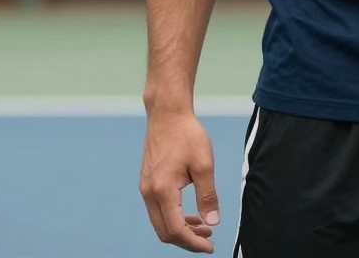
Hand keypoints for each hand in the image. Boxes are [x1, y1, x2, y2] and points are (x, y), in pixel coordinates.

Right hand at [139, 110, 220, 252]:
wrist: (168, 113)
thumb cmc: (187, 134)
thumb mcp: (203, 164)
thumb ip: (207, 195)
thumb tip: (212, 222)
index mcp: (162, 190)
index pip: (176, 230)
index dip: (193, 242)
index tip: (210, 247)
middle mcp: (149, 193)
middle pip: (164, 231)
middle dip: (186, 240)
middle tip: (208, 239)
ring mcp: (145, 188)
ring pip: (160, 222)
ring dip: (180, 229)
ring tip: (203, 227)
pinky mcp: (147, 182)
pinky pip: (158, 209)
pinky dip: (173, 217)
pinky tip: (189, 213)